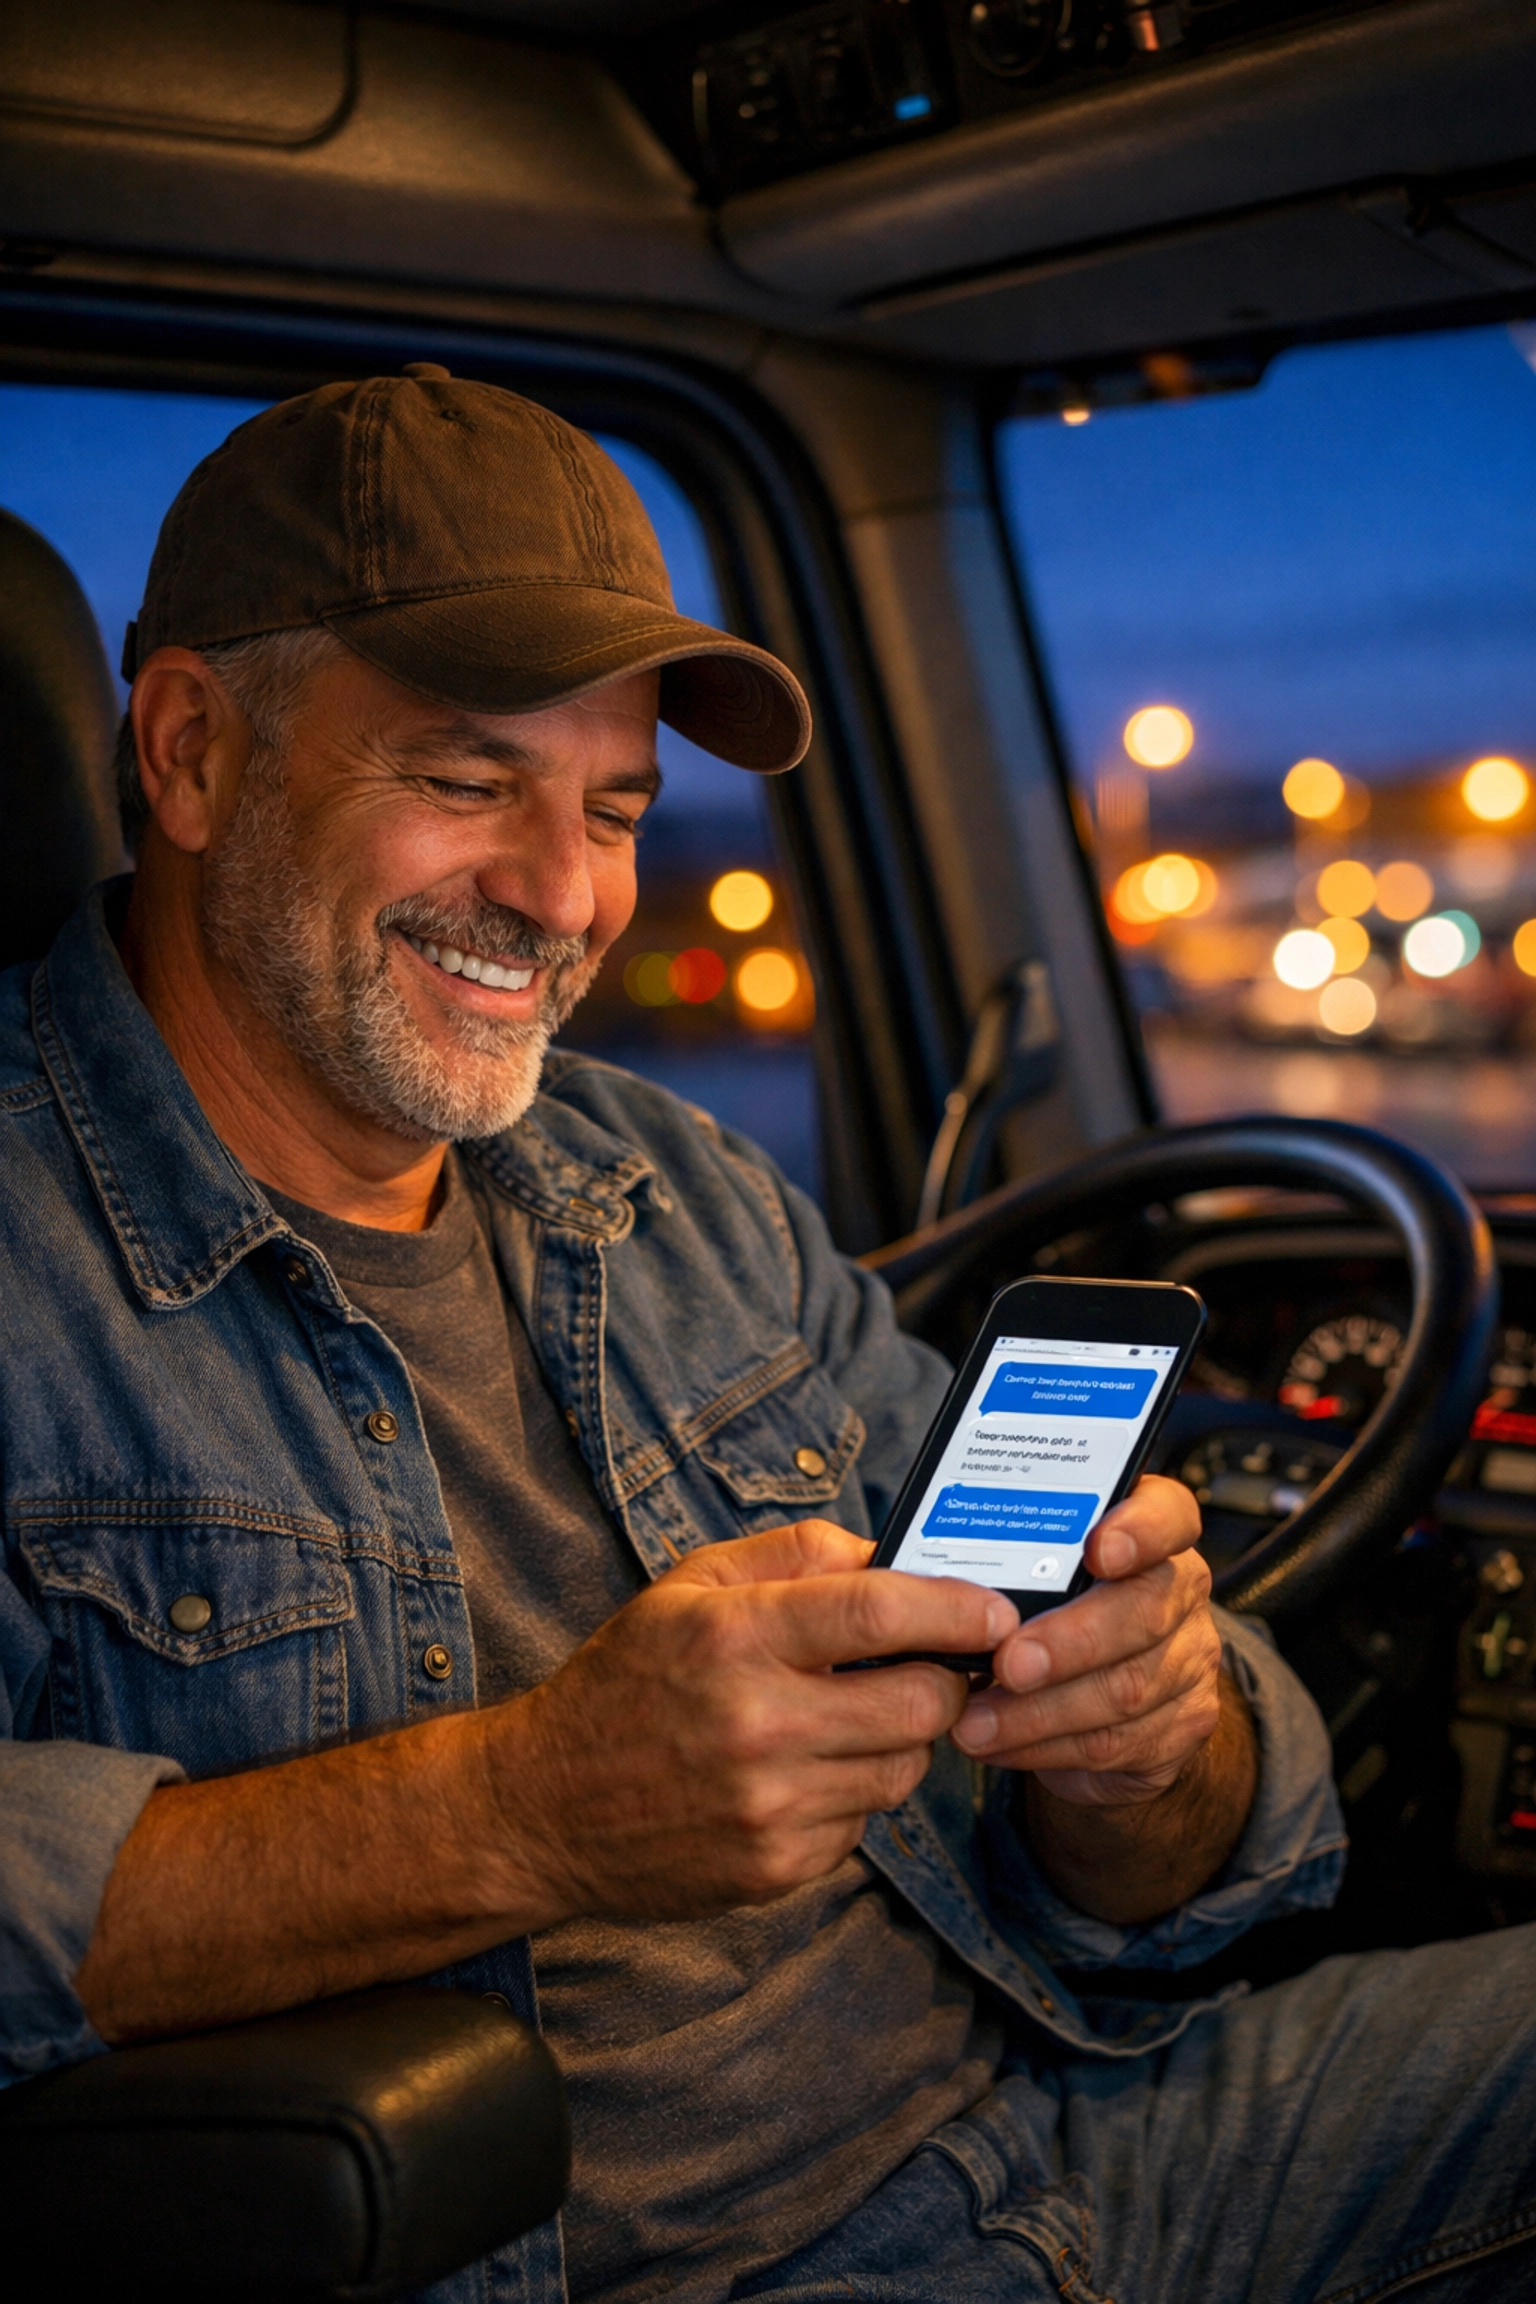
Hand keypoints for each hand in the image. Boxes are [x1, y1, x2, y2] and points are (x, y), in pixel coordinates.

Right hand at [497, 1520, 1017, 1921]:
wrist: (542, 1805)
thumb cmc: (625, 1680)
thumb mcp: (690, 1585)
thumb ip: (797, 1556)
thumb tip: (894, 1556)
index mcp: (734, 1633)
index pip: (883, 1614)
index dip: (960, 1610)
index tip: (997, 1612)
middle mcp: (756, 1721)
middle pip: (921, 1704)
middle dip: (944, 1681)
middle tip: (930, 1668)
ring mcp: (767, 1805)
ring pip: (902, 1769)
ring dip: (896, 1741)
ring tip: (841, 1719)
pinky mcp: (773, 1868)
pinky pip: (862, 1824)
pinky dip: (850, 1795)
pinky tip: (799, 1775)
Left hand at [952, 1474, 1219, 1806]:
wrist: (1103, 1698)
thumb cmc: (1049, 1611)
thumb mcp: (1034, 1572)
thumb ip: (1011, 1566)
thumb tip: (936, 1586)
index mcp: (1150, 1532)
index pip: (1169, 1513)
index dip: (1141, 1529)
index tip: (1098, 1549)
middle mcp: (1179, 1590)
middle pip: (1144, 1609)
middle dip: (1069, 1640)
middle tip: (1008, 1663)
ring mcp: (1189, 1660)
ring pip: (1126, 1688)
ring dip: (1039, 1710)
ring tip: (975, 1720)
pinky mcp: (1182, 1725)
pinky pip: (1115, 1742)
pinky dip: (1045, 1747)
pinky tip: (998, 1744)